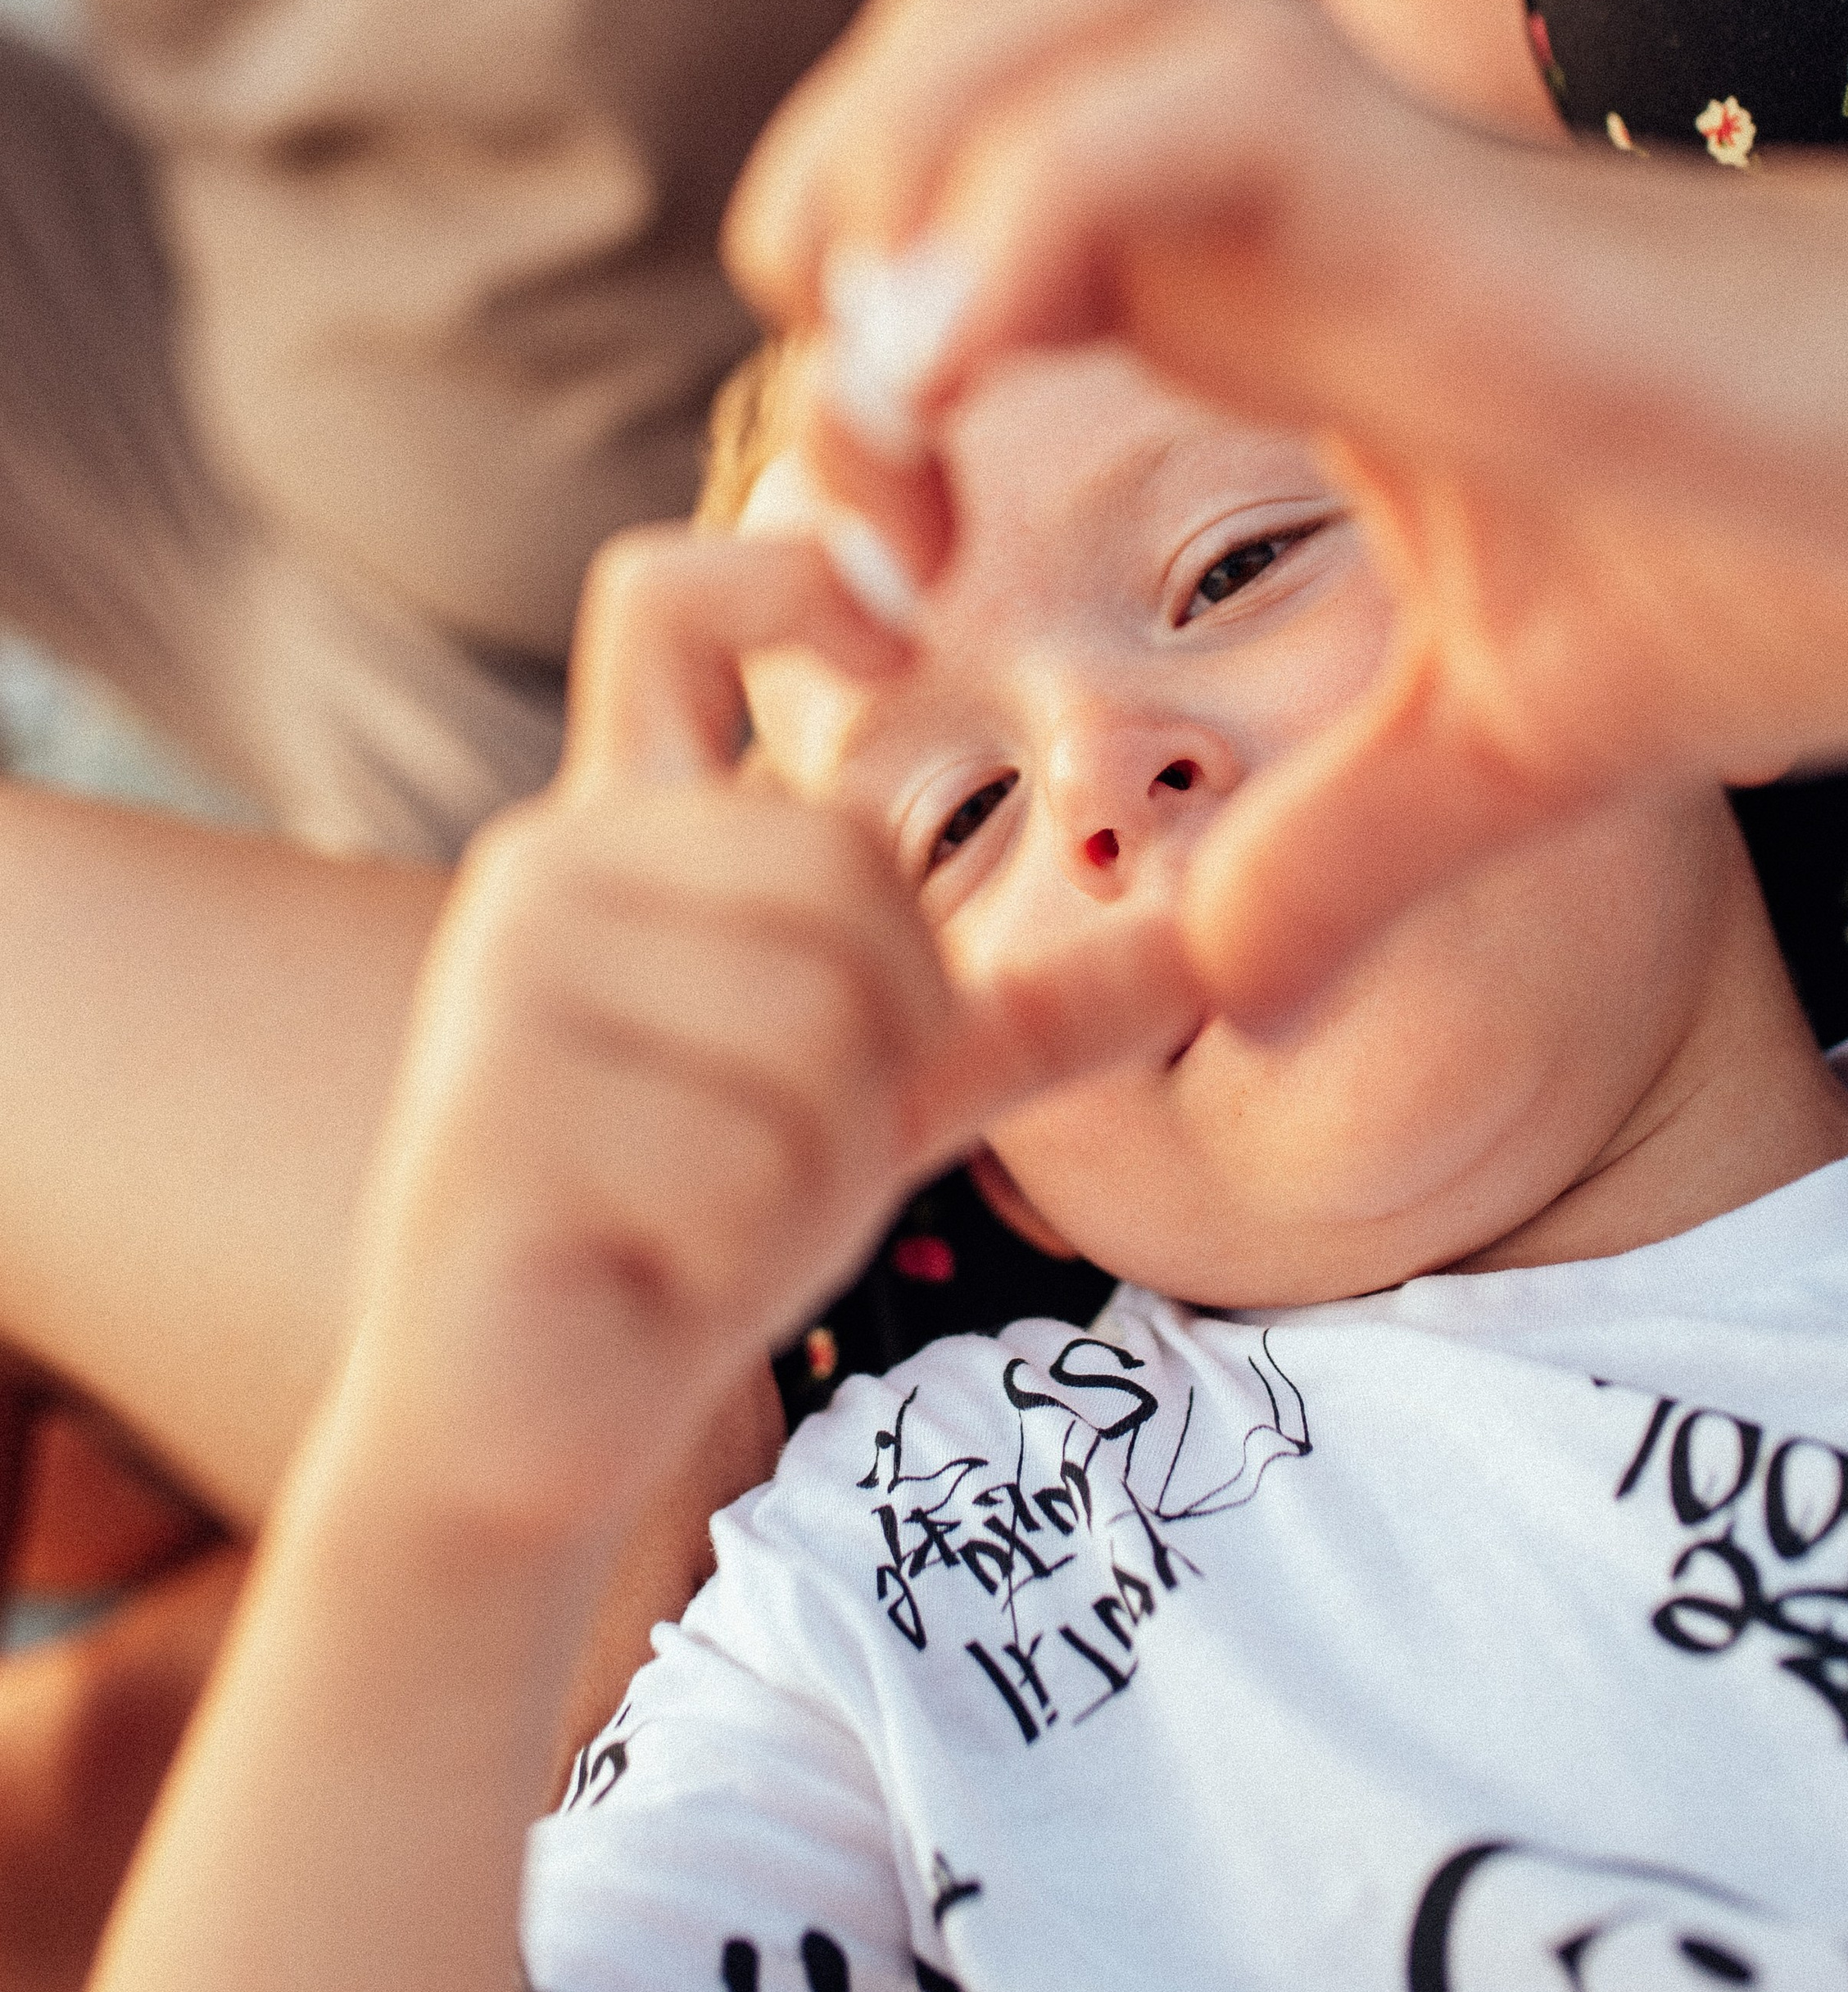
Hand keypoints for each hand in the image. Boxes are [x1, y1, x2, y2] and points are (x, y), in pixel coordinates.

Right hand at [338, 524, 1196, 1552]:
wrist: (506, 1425)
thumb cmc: (685, 1232)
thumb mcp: (878, 1099)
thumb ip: (1020, 1010)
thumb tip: (1212, 948)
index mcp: (622, 836)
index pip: (670, 607)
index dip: (793, 566)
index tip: (902, 619)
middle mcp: (550, 871)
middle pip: (844, 869)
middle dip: (881, 1039)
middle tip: (778, 1147)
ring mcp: (507, 983)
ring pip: (817, 1023)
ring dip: (816, 1167)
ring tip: (708, 1214)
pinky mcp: (491, 1110)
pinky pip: (744, 1159)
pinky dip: (746, 1250)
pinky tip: (658, 1272)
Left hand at [725, 0, 1847, 1028]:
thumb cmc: (1779, 565)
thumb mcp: (1494, 752)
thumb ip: (1336, 853)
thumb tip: (1223, 993)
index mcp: (1260, 276)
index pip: (961, 181)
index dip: (860, 345)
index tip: (879, 567)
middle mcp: (1272, 179)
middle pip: (946, 34)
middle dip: (835, 203)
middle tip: (878, 448)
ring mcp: (1346, 152)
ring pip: (1018, 12)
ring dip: (898, 183)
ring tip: (906, 402)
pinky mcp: (1432, 182)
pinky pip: (1154, 111)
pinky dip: (1015, 212)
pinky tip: (962, 377)